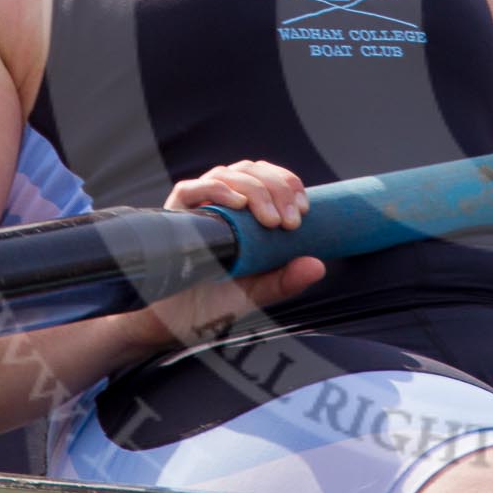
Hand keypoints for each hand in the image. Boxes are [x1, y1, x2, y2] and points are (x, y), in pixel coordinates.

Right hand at [130, 159, 323, 347]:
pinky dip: (217, 190)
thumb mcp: (257, 292)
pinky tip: (236, 204)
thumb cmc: (215, 302)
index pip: (269, 178)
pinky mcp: (174, 213)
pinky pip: (192, 188)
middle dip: (277, 189)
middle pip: (253, 170)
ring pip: (228, 173)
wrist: (174, 322)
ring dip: (255, 190)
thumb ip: (285, 280)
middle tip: (289, 222)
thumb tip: (318, 266)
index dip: (288, 185)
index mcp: (246, 211)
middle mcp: (222, 201)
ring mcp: (197, 204)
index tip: (303, 210)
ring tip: (269, 220)